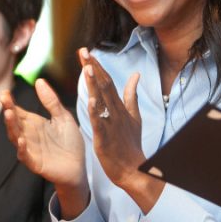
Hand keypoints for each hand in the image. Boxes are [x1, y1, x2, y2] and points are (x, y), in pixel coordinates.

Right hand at [1, 78, 87, 216]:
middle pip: (14, 122)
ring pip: (16, 137)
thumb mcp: (63, 117)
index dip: (10, 102)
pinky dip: (22, 148)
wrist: (79, 166)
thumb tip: (39, 80)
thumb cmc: (70, 142)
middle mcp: (29, 135)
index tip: (5, 92)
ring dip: (11, 126)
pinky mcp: (36, 163)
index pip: (18, 111)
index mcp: (34, 123)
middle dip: (8, 110)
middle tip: (3, 98)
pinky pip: (25, 156)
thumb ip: (51, 101)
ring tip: (9, 114)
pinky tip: (22, 140)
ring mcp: (30, 149)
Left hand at [78, 48, 161, 212]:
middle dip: (94, 68)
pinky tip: (90, 101)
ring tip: (88, 68)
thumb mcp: (134, 116)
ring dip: (95, 85)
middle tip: (84, 52)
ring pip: (102, 101)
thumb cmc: (131, 143)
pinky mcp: (105, 138)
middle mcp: (115, 112)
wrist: (134, 169)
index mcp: (119, 106)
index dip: (98, 66)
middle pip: (104, 86)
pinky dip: (96, 113)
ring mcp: (111, 124)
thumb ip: (132, 95)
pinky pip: (100, 124)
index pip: (108, 81)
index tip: (88, 52)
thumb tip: (136, 75)